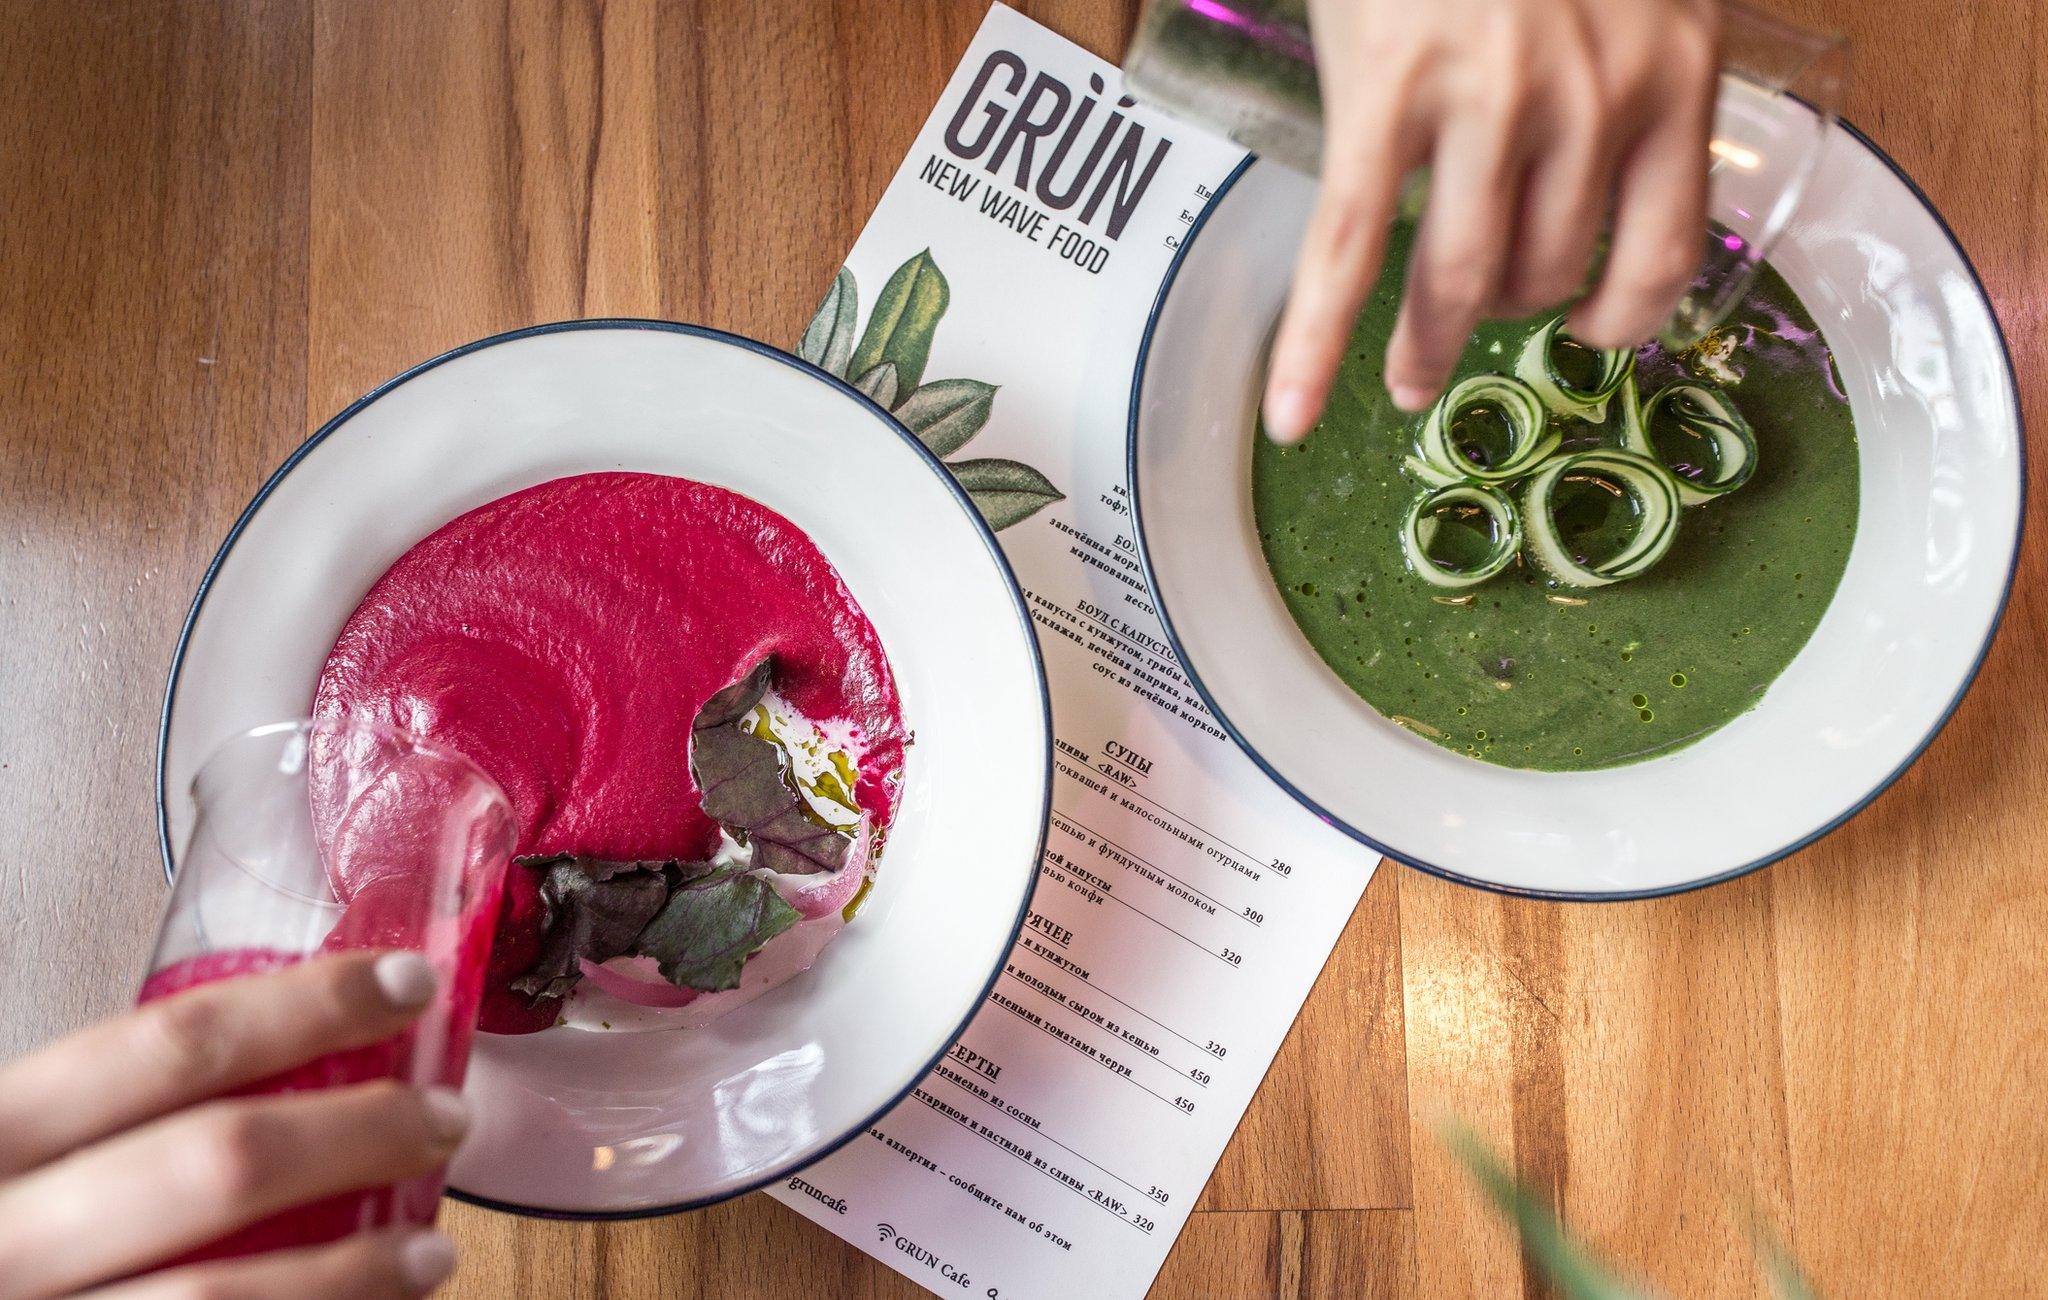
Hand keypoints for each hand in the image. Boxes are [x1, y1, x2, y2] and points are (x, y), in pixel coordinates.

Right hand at [0, 952, 465, 1298]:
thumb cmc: (8, 1238)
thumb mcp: (24, 1156)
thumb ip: (116, 1120)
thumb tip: (296, 1057)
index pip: (170, 1045)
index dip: (307, 1007)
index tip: (406, 985)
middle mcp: (5, 1236)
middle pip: (218, 1161)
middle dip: (358, 1133)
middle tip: (444, 1118)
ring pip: (218, 1297)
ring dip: (353, 1270)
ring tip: (431, 1251)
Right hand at [1263, 0, 1719, 437]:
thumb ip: (1629, 77)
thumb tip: (1594, 184)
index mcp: (1670, 67)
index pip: (1666, 248)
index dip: (1621, 314)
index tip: (1586, 332)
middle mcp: (1592, 93)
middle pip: (1547, 269)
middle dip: (1502, 318)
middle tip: (1464, 337)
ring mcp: (1487, 100)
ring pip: (1459, 278)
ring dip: (1430, 346)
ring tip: (1407, 379)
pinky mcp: (1385, 98)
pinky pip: (1345, 253)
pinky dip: (1314, 344)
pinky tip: (1293, 407)